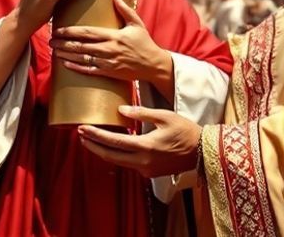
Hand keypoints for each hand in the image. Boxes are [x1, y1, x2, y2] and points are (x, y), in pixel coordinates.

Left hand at [52, 0, 171, 85]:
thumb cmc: (145, 43)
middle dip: (63, 42)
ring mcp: (108, 62)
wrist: (153, 65)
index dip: (71, 31)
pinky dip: (75, 67)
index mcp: (114, 36)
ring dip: (66, 54)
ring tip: (54, 49)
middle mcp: (109, 50)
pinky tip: (64, 64)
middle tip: (50, 39)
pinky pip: (88, 70)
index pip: (87, 32)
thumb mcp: (137, 24)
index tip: (58, 28)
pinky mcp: (109, 73)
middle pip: (81, 46)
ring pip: (82, 58)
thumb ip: (125, 9)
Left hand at [77, 105, 200, 178]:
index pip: (113, 142)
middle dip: (93, 145)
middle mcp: (143, 161)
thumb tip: (120, 110)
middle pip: (110, 156)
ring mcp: (146, 170)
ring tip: (92, 139)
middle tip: (80, 135)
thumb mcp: (165, 116)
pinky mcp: (150, 173)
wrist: (203, 152)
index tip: (82, 128)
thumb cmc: (186, 131)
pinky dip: (118, 155)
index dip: (95, 135)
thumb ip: (141, 113)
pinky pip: (129, 163)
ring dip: (103, 151)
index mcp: (146, 146)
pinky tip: (113, 146)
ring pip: (118, 161)